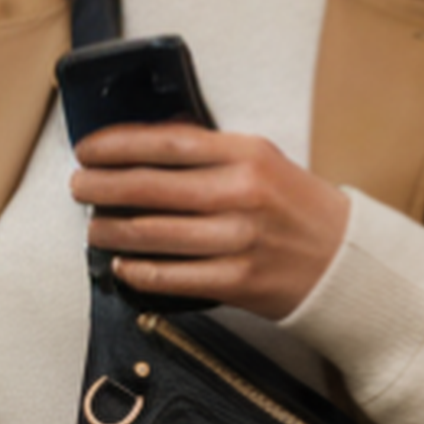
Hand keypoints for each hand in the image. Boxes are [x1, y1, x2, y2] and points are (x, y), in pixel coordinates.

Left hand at [70, 125, 347, 319]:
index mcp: (246, 154)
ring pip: (154, 235)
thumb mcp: (263, 161)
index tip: (88, 149)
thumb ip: (210, 154)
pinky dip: (140, 272)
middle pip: (150, 188)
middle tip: (79, 188)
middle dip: (102, 187)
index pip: (166, 143)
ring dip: (112, 233)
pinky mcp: (238, 281)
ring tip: (94, 229)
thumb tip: (147, 146)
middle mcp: (241, 193)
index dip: (117, 145)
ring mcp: (239, 240)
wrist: (345, 260)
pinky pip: (173, 277)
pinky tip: (123, 267)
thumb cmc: (297, 208)